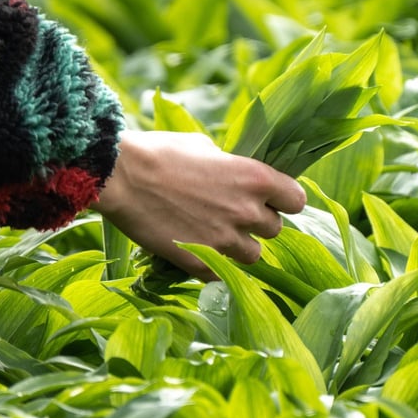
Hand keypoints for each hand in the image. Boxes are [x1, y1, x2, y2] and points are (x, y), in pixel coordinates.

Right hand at [91, 131, 306, 279]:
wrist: (119, 177)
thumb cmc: (159, 152)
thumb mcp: (204, 146)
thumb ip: (228, 165)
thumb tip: (233, 173)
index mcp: (255, 178)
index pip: (297, 201)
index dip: (284, 201)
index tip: (271, 200)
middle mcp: (247, 212)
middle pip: (275, 230)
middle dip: (257, 223)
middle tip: (234, 215)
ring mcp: (225, 241)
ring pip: (253, 256)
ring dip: (240, 247)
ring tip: (216, 234)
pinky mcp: (201, 263)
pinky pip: (223, 272)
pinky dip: (214, 263)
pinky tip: (195, 247)